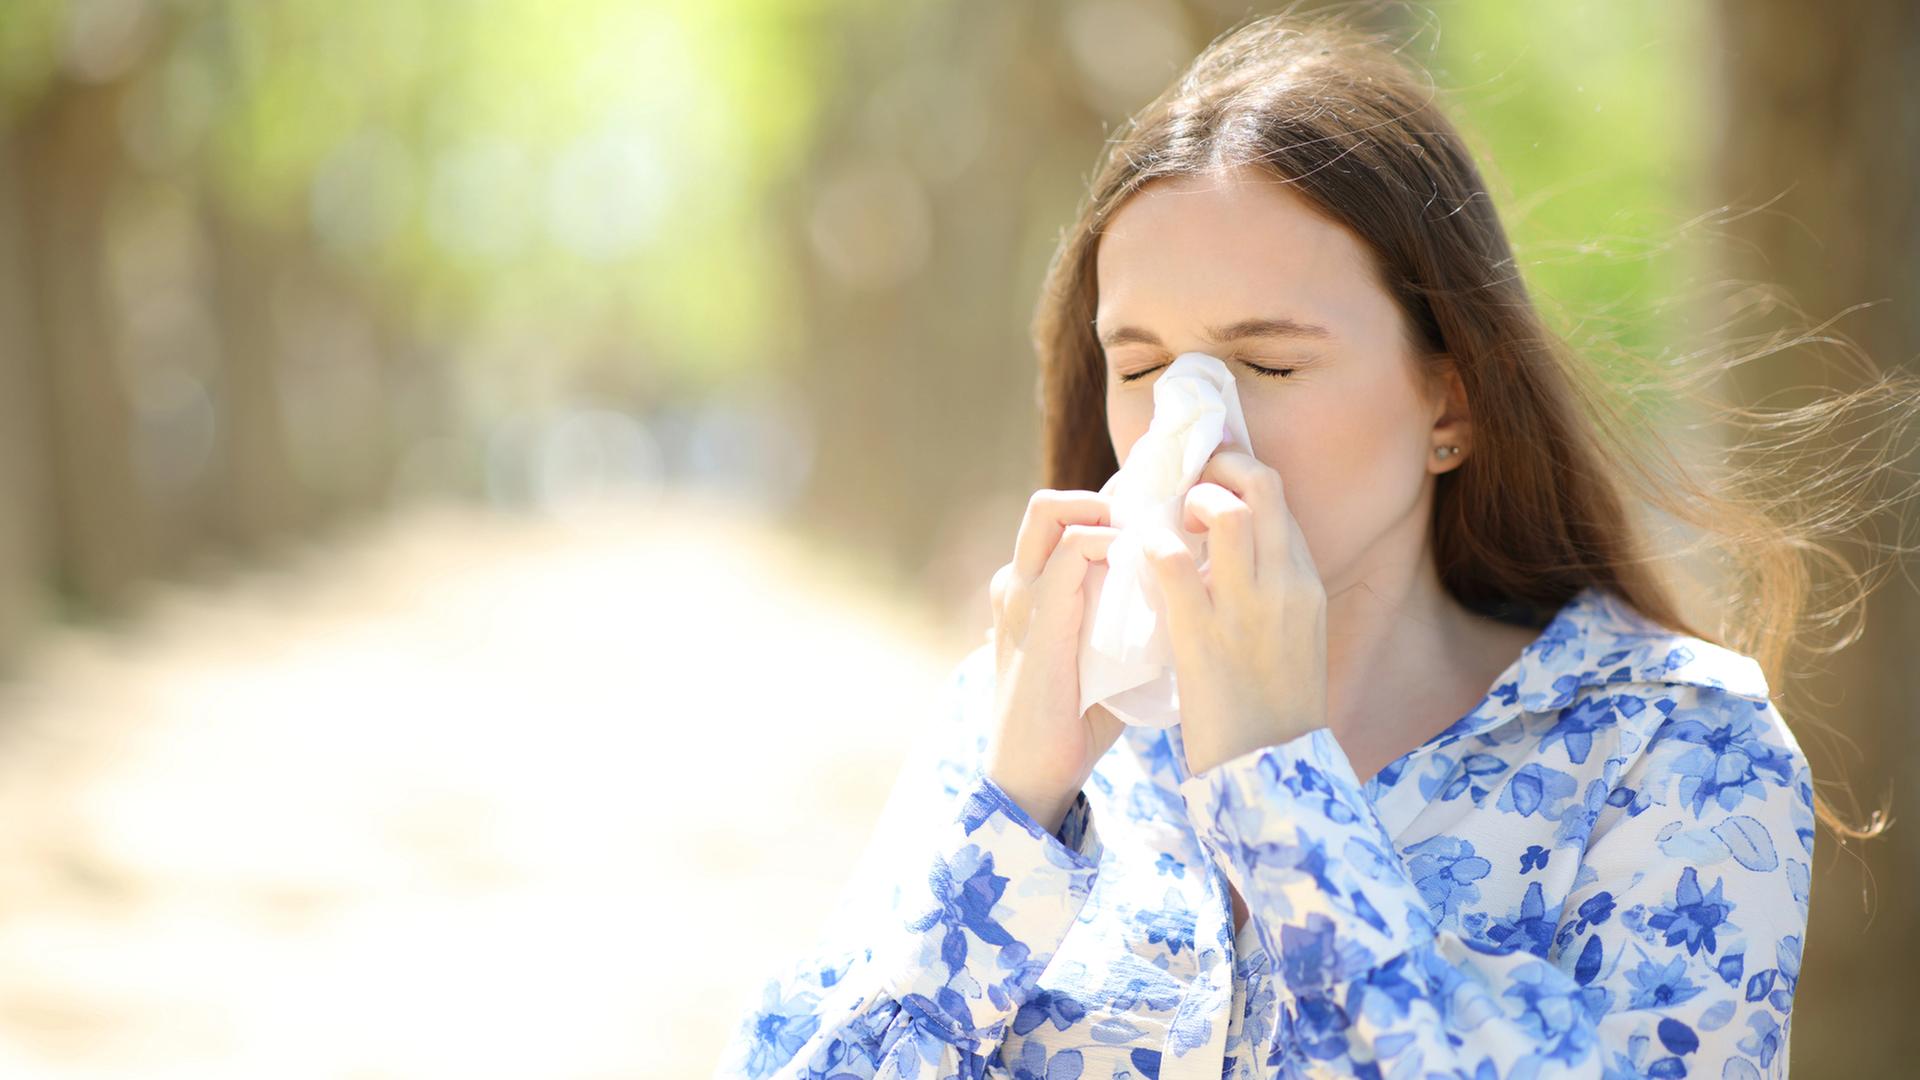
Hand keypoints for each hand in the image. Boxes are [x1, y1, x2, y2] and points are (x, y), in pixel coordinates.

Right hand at [983, 490, 1127, 834]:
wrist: (1037, 770)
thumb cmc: (1077, 717)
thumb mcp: (1106, 651)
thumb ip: (1129, 616)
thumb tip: (1186, 593)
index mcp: (1031, 588)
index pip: (1065, 521)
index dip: (1113, 508)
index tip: (1161, 516)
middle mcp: (1018, 581)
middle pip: (1050, 503)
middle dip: (1105, 498)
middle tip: (1157, 521)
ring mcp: (1021, 595)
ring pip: (1051, 511)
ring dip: (1105, 512)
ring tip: (1149, 540)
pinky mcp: (1036, 617)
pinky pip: (1067, 553)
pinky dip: (1106, 545)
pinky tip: (1141, 567)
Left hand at [1140, 448, 1328, 776]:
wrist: (1270, 773)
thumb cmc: (1272, 708)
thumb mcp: (1294, 636)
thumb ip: (1272, 590)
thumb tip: (1237, 549)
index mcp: (1307, 584)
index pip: (1280, 498)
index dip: (1239, 472)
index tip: (1208, 475)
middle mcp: (1286, 585)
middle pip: (1263, 484)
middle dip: (1219, 465)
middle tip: (1184, 480)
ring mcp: (1248, 608)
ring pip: (1226, 511)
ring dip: (1188, 501)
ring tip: (1167, 523)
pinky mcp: (1204, 636)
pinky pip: (1174, 562)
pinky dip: (1151, 544)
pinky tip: (1138, 554)